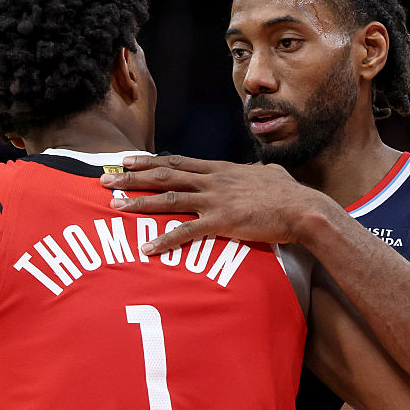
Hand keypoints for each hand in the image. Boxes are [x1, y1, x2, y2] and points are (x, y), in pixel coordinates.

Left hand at [99, 154, 324, 252]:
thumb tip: (260, 170)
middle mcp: (213, 181)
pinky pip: (187, 231)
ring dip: (140, 202)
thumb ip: (258, 172)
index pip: (178, 161)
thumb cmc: (290, 195)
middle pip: (165, 174)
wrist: (303, 209)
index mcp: (221, 170)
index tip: (128, 161)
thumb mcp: (270, 176)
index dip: (150, 161)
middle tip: (106, 179)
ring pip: (169, 198)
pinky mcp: (222, 222)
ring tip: (115, 206)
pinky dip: (165, 240)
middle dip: (133, 177)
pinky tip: (147, 248)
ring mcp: (216, 200)